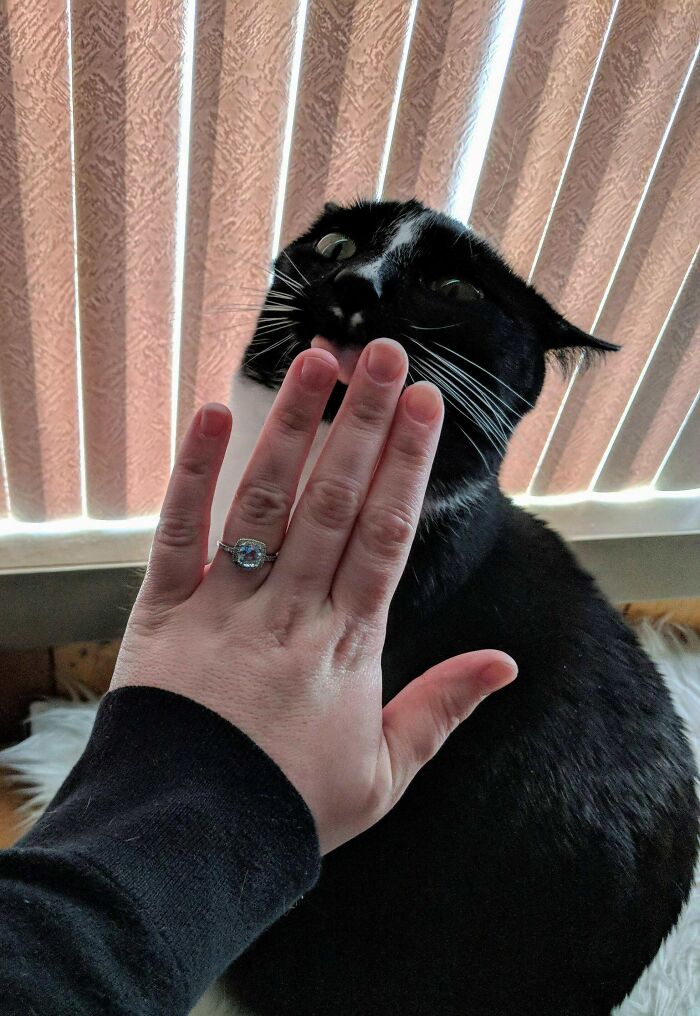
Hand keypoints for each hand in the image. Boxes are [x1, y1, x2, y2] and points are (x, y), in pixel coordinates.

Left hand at [111, 338, 516, 853]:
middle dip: (364, 423)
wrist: (189, 841)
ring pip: (265, 500)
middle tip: (385, 355)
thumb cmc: (289, 807)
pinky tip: (215, 414)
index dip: (408, 463)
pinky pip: (179, 531)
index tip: (426, 405)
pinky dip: (195, 472)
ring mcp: (225, 605)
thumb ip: (443, 708)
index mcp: (348, 643)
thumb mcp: (386, 773)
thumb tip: (505, 664)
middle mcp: (291, 610)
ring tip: (318, 363)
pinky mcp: (163, 610)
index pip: (386, 533)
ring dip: (293, 427)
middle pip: (334, 500)